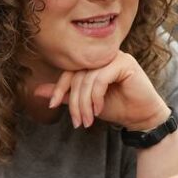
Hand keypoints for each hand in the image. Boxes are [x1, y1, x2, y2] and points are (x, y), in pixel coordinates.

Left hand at [33, 51, 168, 130]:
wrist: (141, 117)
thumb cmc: (116, 107)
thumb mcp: (85, 102)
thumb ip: (65, 95)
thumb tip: (37, 91)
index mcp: (93, 62)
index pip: (69, 70)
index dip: (58, 87)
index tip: (52, 105)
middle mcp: (103, 56)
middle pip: (77, 75)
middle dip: (75, 102)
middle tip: (78, 121)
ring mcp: (115, 57)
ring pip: (87, 78)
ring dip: (85, 103)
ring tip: (87, 120)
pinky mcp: (125, 63)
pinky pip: (101, 78)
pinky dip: (96, 96)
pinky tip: (99, 109)